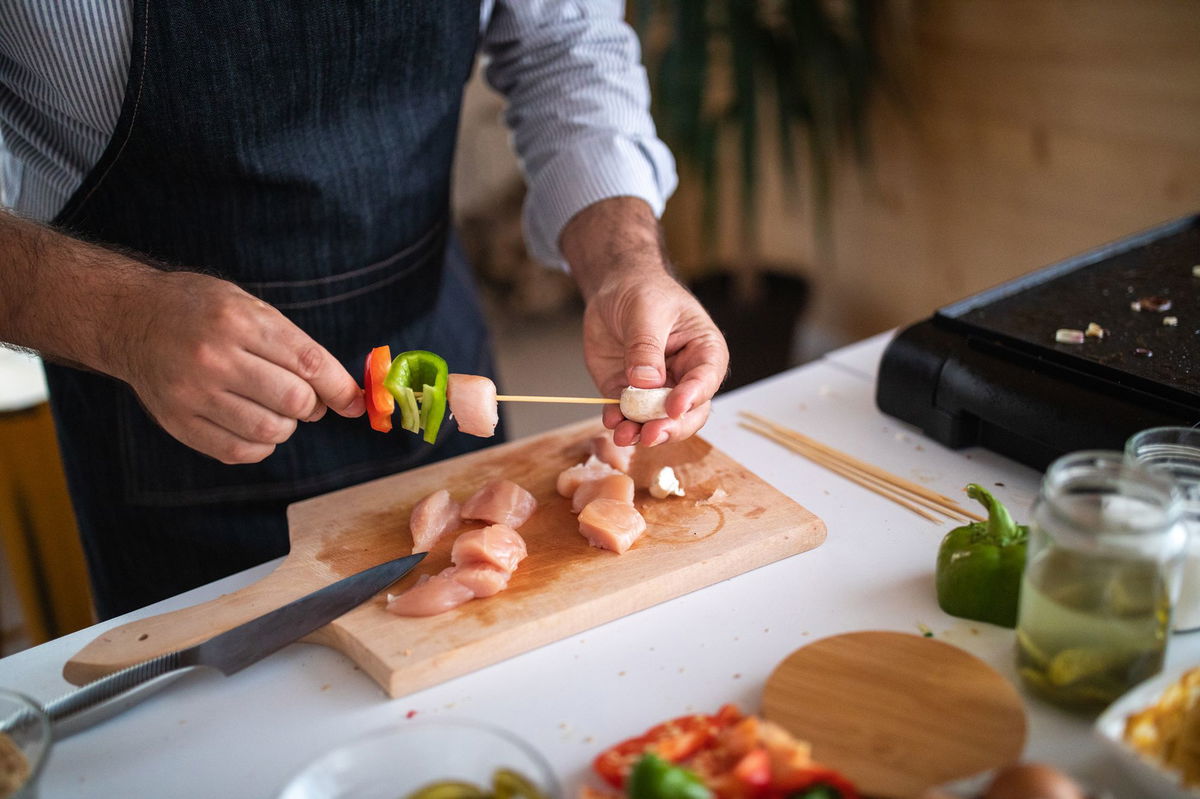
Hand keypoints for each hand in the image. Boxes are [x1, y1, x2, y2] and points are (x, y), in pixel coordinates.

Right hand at [113, 271, 364, 462]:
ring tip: (273, 407)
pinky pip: (239, 451)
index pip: (308, 362)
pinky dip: (260, 445)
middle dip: (311, 405)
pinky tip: (254, 424)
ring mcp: (192, 393)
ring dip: (286, 425)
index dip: (341, 388)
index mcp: (237, 321)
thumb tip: (344, 396)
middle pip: (294, 400)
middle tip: (304, 399)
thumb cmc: (202, 310)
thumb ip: (295, 347)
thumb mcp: (249, 307)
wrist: (131, 318)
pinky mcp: (178, 421)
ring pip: (270, 430)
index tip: (356, 403)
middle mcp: (214, 357)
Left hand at [583, 265, 727, 445]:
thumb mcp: (645, 310)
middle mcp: (684, 376)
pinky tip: (611, 422)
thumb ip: (645, 346)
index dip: (693, 396)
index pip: (705, 379)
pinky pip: (626, 414)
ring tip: (624, 435)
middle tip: (651, 434)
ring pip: (657, 420)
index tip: (674, 408)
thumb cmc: (643, 291)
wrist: (614, 289)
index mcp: (704, 351)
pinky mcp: (628, 393)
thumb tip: (645, 382)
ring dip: (641, 431)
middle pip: (688, 412)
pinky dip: (619, 422)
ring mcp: (656, 389)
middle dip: (669, 426)